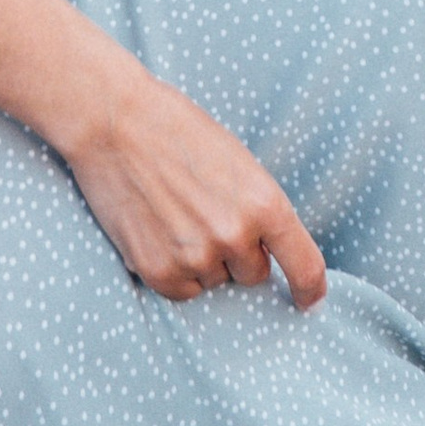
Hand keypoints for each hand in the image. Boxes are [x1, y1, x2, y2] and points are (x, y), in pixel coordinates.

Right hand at [63, 65, 326, 311]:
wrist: (115, 124)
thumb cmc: (180, 133)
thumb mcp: (239, 164)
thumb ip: (259, 210)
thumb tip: (270, 252)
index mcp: (265, 204)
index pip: (305, 267)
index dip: (309, 290)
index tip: (308, 301)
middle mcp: (235, 236)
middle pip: (254, 273)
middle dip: (238, 253)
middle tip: (207, 213)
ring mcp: (196, 256)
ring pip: (216, 280)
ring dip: (203, 259)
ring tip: (176, 214)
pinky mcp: (159, 271)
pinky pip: (184, 290)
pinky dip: (175, 271)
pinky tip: (159, 233)